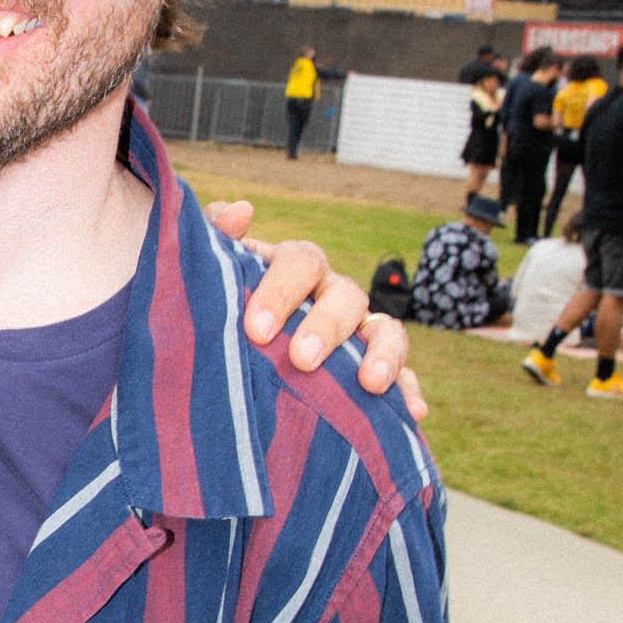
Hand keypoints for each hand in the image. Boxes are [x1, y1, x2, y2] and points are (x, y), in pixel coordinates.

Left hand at [205, 201, 426, 423]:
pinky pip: (402, 375)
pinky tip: (412, 412)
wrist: (225, 362)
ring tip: (371, 384)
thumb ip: (216, 239)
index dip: (281, 291)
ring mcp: (356, 331)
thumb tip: (242, 211)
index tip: (256, 331)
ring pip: (383, 330)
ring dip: (383, 354)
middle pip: (345, 295)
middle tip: (302, 359)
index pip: (299, 262)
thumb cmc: (219, 309)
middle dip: (327, 326)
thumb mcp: (210, 277)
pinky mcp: (373, 368)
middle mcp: (330, 295)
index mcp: (292, 269)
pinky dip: (408, 390)